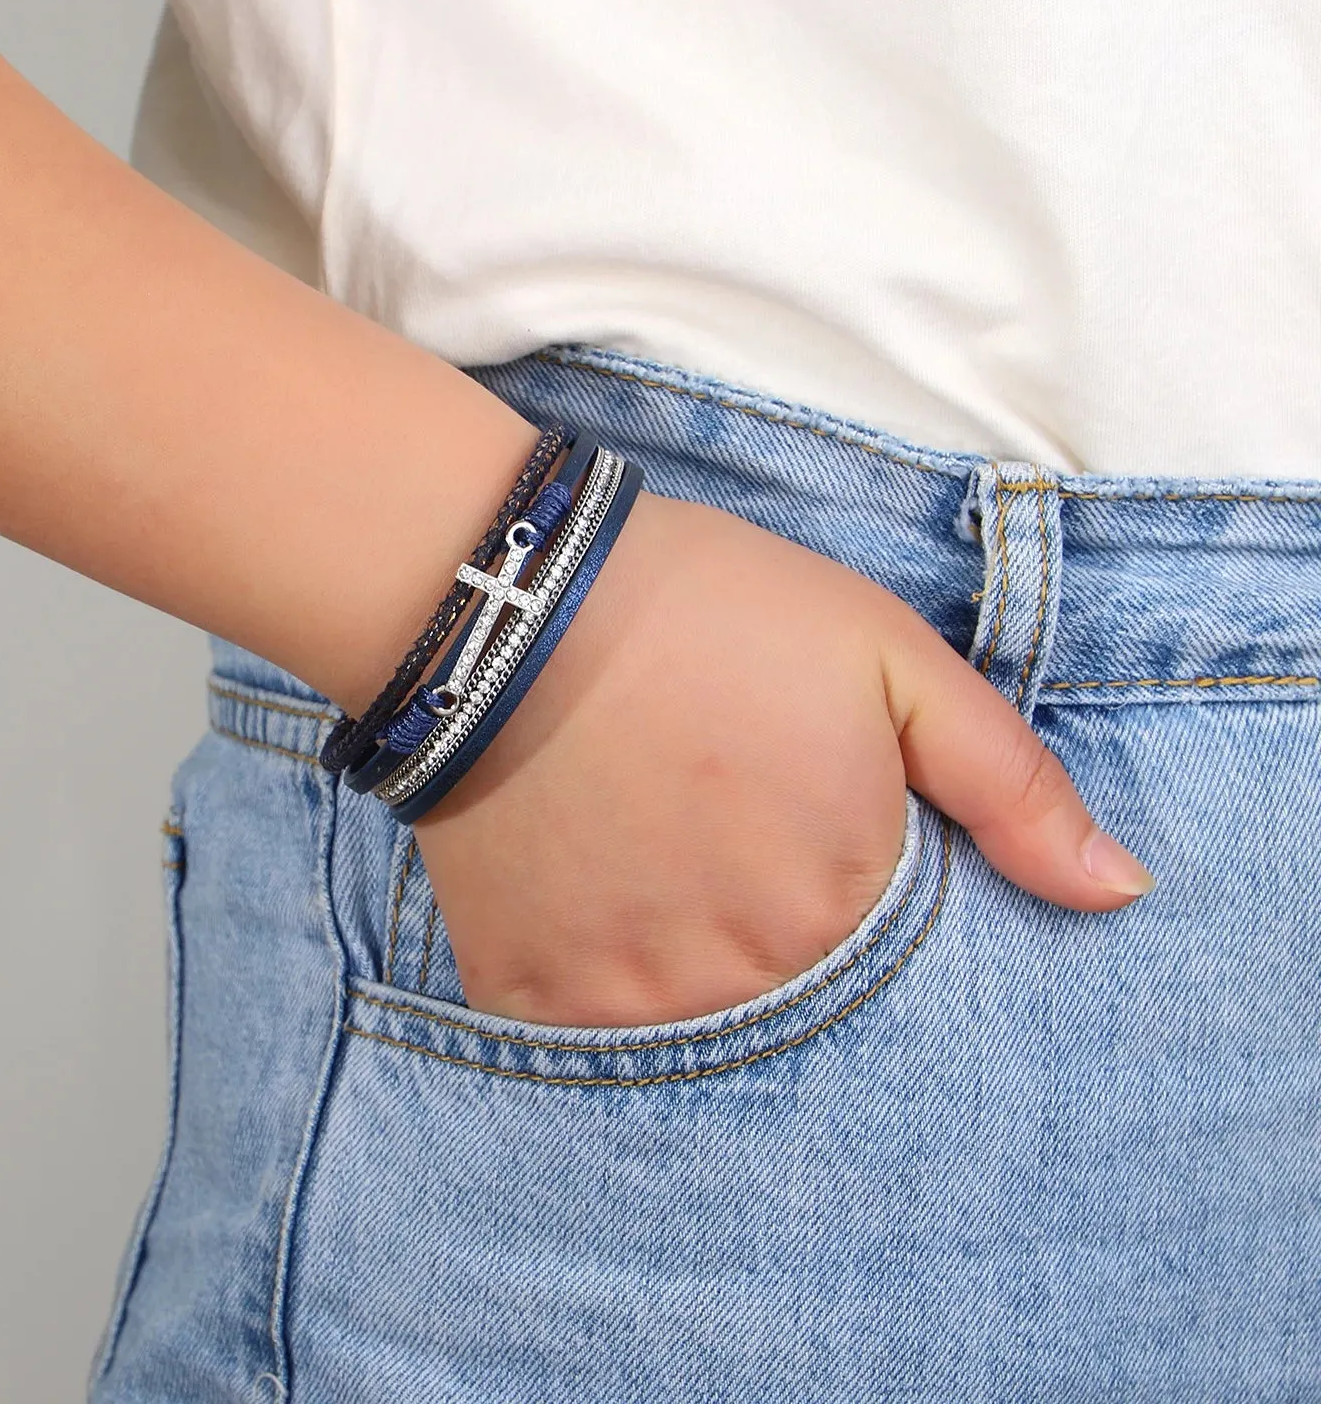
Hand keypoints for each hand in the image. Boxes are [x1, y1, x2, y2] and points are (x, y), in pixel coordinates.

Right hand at [411, 490, 1152, 1027]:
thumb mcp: (890, 660)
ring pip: (697, 1027)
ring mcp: (631, 998)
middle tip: (723, 829)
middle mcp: (748, 981)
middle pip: (798, 1006)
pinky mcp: (531, 992)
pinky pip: (589, 1033)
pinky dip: (602, 976)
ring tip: (656, 852)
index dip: (862, 893)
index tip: (810, 825)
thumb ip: (1011, 784)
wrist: (514, 600)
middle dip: (779, 933)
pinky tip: (595, 888)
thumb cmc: (713, 614)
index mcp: (848, 905)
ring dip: (692, 962)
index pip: (900, 968)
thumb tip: (1119, 892)